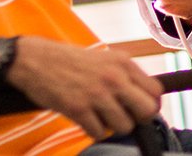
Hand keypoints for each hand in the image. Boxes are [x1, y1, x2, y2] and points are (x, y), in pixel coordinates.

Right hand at [5, 37, 163, 139]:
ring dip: (114, 127)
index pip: (155, 91)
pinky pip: (100, 133)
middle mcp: (114, 78)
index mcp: (123, 63)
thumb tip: (146, 98)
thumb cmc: (69, 61)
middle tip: (124, 116)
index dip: (150, 104)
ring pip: (124, 126)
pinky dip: (95, 131)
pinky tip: (87, 120)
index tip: (140, 108)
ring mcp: (97, 94)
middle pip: (147, 111)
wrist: (35, 60)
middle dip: (138, 118)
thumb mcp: (105, 58)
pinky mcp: (78, 109)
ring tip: (101, 117)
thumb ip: (126, 75)